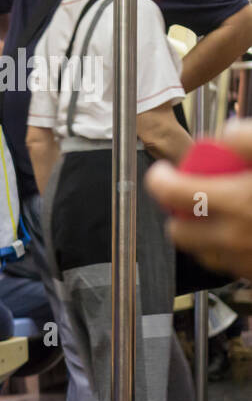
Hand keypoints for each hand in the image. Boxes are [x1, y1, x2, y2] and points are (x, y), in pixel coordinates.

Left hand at [145, 120, 251, 280]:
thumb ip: (247, 140)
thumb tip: (224, 134)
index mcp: (236, 202)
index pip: (171, 194)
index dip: (158, 180)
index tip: (162, 172)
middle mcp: (233, 238)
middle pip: (178, 232)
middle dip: (177, 214)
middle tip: (191, 195)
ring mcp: (245, 262)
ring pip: (201, 252)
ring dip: (200, 235)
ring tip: (216, 215)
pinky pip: (228, 266)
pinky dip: (225, 251)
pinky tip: (240, 233)